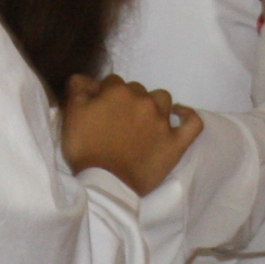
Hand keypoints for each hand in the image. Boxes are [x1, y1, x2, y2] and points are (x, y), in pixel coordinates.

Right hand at [60, 73, 203, 194]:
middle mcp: (143, 101)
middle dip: (126, 100)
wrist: (106, 184)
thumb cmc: (86, 150)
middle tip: (116, 120)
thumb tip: (87, 79)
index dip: (104, 95)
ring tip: (142, 119)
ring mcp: (163, 121)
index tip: (99, 110)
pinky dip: (187, 115)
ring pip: (162, 99)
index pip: (111, 82)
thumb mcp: (72, 115)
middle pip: (136, 89)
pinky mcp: (176, 142)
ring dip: (152, 104)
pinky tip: (179, 114)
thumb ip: (79, 89)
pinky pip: (192, 122)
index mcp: (118, 92)